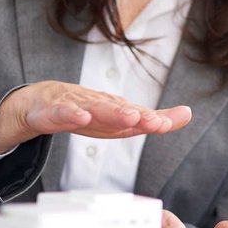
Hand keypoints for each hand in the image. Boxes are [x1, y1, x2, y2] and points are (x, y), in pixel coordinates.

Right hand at [0, 81, 191, 154]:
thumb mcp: (119, 121)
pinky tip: (80, 116)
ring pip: (94, 109)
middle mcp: (98, 104)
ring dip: (111, 112)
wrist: (39, 103)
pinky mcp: (53, 110)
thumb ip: (152, 119)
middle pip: (119, 110)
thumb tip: (187, 114)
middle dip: (136, 115)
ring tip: (128, 117)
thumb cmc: (86, 112)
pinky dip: (71, 114)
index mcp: (115, 109)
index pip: (136, 114)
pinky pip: (61, 112)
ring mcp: (75, 104)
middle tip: (153, 121)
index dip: (151, 119)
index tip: (167, 123)